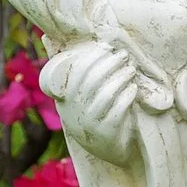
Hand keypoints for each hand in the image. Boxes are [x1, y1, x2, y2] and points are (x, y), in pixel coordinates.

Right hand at [43, 43, 145, 166]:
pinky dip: (127, 95)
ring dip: (121, 77)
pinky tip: (133, 87)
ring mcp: (90, 123)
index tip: (107, 47)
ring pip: (106, 94)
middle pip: (93, 81)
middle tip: (123, 55)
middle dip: (110, 64)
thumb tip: (53, 37)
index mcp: (65, 99)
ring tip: (131, 69)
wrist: (107, 150)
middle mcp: (74, 111)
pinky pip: (118, 110)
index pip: (76, 72)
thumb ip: (71, 71)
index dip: (92, 56)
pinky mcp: (107, 133)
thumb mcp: (78, 96)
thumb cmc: (93, 113)